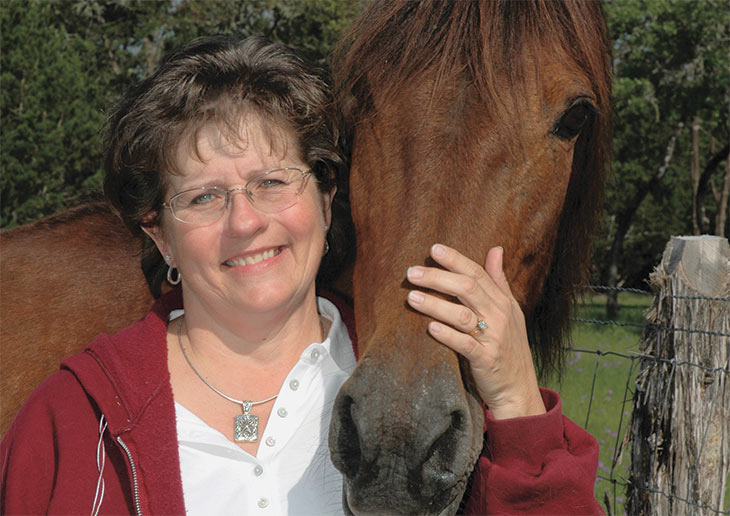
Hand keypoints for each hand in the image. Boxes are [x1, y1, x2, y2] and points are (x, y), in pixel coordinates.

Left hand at [406, 244, 544, 419]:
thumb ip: (498, 281)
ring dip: (435, 304)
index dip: (455, 260)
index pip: (477, 273)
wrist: (519, 389)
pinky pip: (465, 345)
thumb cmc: (509, 347)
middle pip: (467, 289)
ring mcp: (493, 338)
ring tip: (411, 296)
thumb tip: (496, 249)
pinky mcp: (486, 360)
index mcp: (502, 302)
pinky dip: (447, 335)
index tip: (433, 249)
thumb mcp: (510, 311)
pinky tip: (430, 327)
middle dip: (437, 278)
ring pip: (462, 316)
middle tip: (412, 272)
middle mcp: (499, 316)